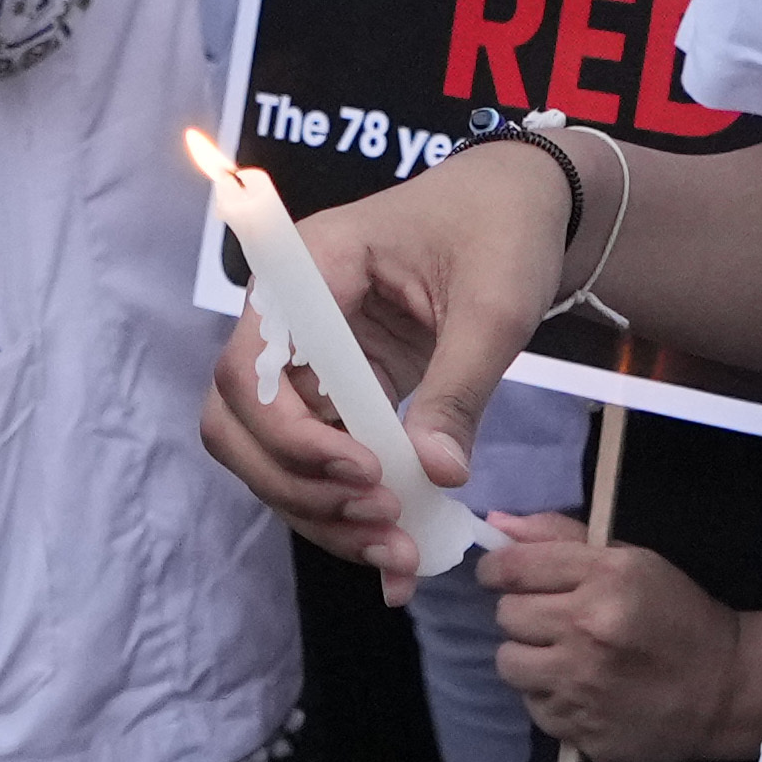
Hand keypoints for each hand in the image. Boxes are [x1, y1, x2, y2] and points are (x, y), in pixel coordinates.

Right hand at [190, 144, 558, 583]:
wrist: (522, 206)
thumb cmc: (503, 228)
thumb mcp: (496, 304)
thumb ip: (460, 388)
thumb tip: (436, 475)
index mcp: (309, 269)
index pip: (250, 368)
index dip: (290, 433)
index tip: (366, 471)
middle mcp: (288, 317)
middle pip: (239, 423)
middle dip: (299, 486)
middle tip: (384, 522)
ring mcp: (307, 359)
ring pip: (270, 456)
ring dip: (321, 514)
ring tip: (398, 553)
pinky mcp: (338, 394)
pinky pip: (318, 463)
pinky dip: (347, 512)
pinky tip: (396, 556)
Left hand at [485, 524, 753, 761]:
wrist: (725, 688)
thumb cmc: (678, 615)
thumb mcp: (633, 561)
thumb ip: (562, 538)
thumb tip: (497, 523)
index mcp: (604, 580)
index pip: (513, 568)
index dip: (497, 570)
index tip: (502, 576)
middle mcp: (587, 632)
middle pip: (506, 616)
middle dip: (522, 612)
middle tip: (550, 618)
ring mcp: (582, 687)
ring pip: (509, 664)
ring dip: (528, 657)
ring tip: (559, 656)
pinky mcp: (582, 730)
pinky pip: (534, 707)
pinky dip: (550, 697)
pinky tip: (579, 689)